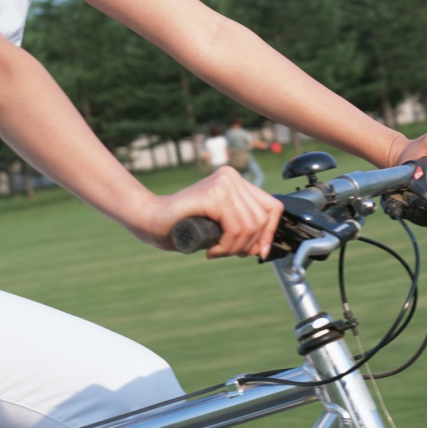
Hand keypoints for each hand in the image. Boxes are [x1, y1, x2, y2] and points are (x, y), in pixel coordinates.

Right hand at [143, 167, 283, 260]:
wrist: (153, 220)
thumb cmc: (186, 224)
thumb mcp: (222, 223)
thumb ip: (243, 225)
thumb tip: (265, 247)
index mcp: (235, 179)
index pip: (273, 206)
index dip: (269, 232)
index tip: (258, 251)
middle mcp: (231, 176)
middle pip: (262, 219)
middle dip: (248, 244)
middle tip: (226, 252)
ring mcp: (222, 182)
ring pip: (249, 226)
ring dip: (234, 248)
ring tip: (216, 251)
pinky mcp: (213, 194)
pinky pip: (235, 228)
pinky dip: (226, 246)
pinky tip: (212, 249)